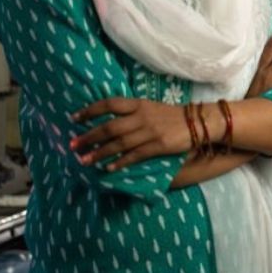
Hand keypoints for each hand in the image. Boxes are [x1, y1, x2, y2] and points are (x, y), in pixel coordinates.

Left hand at [70, 98, 190, 170]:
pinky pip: (134, 155)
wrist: (198, 122)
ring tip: (84, 160)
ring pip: (119, 143)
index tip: (74, 119)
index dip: (90, 111)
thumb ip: (131, 113)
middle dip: (89, 137)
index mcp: (139, 104)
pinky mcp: (158, 146)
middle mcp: (142, 117)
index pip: (109, 104)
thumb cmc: (171, 116)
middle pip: (110, 127)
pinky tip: (108, 168)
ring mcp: (150, 132)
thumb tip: (106, 123)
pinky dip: (120, 162)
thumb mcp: (151, 108)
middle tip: (73, 145)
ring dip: (99, 153)